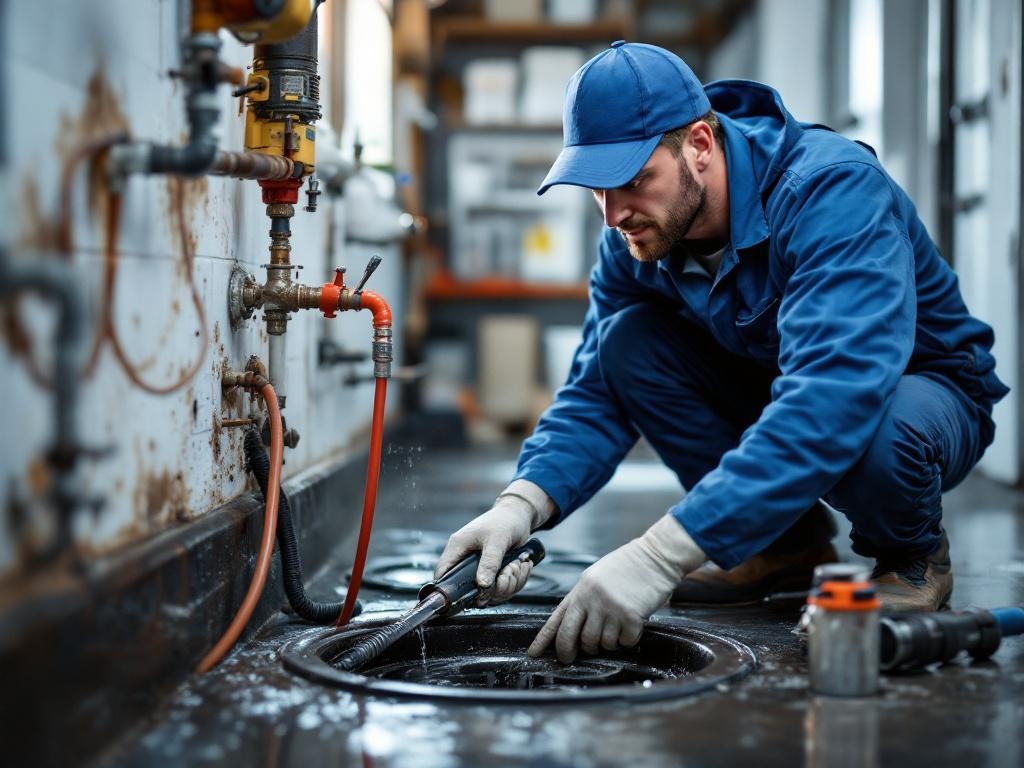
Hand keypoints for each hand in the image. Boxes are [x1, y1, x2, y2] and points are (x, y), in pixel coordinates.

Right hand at [435, 486, 549, 604]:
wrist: (519, 515)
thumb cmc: (504, 521)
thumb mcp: (497, 540)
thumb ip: (489, 562)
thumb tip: (482, 586)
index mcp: (458, 548)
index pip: (443, 573)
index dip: (451, 589)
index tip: (474, 595)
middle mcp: (465, 560)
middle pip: (471, 590)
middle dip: (496, 587)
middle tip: (510, 571)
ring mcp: (479, 568)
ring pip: (490, 592)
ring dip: (510, 584)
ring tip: (518, 565)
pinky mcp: (492, 572)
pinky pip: (502, 588)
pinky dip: (515, 581)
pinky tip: (521, 566)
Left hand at [527, 515, 705, 662]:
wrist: (654, 556)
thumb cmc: (626, 567)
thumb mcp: (596, 578)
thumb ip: (584, 600)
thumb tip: (575, 629)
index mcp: (580, 590)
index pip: (557, 619)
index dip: (543, 640)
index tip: (533, 654)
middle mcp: (591, 600)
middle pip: (572, 638)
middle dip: (570, 653)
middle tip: (572, 658)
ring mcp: (610, 609)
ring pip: (599, 644)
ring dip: (607, 644)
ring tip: (615, 628)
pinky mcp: (631, 617)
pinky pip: (624, 643)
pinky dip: (628, 640)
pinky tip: (632, 626)